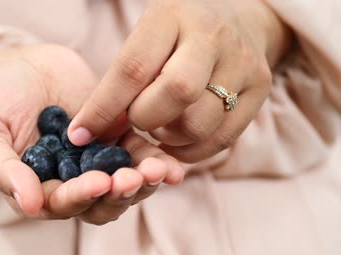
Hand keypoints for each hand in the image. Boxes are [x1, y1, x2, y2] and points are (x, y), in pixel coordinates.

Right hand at [0, 45, 183, 223]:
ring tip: (159, 170)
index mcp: (39, 188)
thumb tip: (29, 203)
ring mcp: (96, 159)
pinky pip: (138, 153)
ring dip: (144, 182)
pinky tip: (171, 163)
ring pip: (125, 183)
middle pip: (101, 202)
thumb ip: (1, 169)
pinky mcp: (116, 135)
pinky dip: (155, 160)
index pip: (62, 204)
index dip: (81, 197)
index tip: (98, 182)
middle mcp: (71, 180)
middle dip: (119, 193)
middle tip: (133, 178)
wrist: (17, 66)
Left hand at [68, 0, 291, 162]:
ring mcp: (241, 62)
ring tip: (159, 126)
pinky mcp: (260, 87)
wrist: (237, 17)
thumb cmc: (177, 32)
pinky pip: (222, 139)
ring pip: (198, 123)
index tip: (80, 135)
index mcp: (171, 16)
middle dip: (143, 120)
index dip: (103, 108)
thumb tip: (90, 131)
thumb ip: (123, 77)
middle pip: (174, 94)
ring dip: (168, 138)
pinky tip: (177, 140)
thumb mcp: (147, 36)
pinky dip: (190, 151)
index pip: (132, 69)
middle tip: (136, 121)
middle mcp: (211, 36)